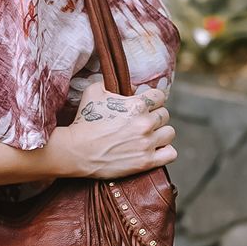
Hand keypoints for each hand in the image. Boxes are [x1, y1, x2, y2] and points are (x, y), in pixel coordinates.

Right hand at [48, 81, 176, 179]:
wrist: (75, 151)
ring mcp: (146, 144)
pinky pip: (171, 153)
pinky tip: (154, 150)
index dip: (152, 100)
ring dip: (160, 133)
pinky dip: (165, 151)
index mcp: (136, 105)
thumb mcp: (93, 92)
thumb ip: (112, 82)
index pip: (160, 96)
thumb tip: (128, 86)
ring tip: (148, 136)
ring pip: (169, 133)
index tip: (144, 106)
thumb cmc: (84, 122)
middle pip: (165, 115)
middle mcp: (145, 124)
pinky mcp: (145, 162)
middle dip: (154, 117)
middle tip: (141, 123)